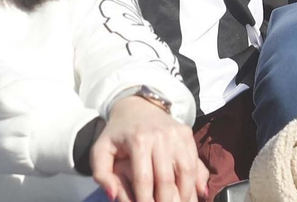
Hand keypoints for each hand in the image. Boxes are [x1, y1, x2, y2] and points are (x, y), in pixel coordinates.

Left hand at [91, 95, 207, 201]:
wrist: (137, 105)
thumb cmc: (118, 134)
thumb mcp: (101, 149)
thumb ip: (101, 174)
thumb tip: (113, 195)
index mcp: (138, 140)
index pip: (144, 180)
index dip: (145, 201)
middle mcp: (160, 136)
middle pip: (167, 179)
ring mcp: (176, 134)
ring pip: (186, 172)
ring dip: (185, 195)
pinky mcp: (187, 133)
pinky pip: (195, 162)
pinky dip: (195, 182)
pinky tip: (193, 195)